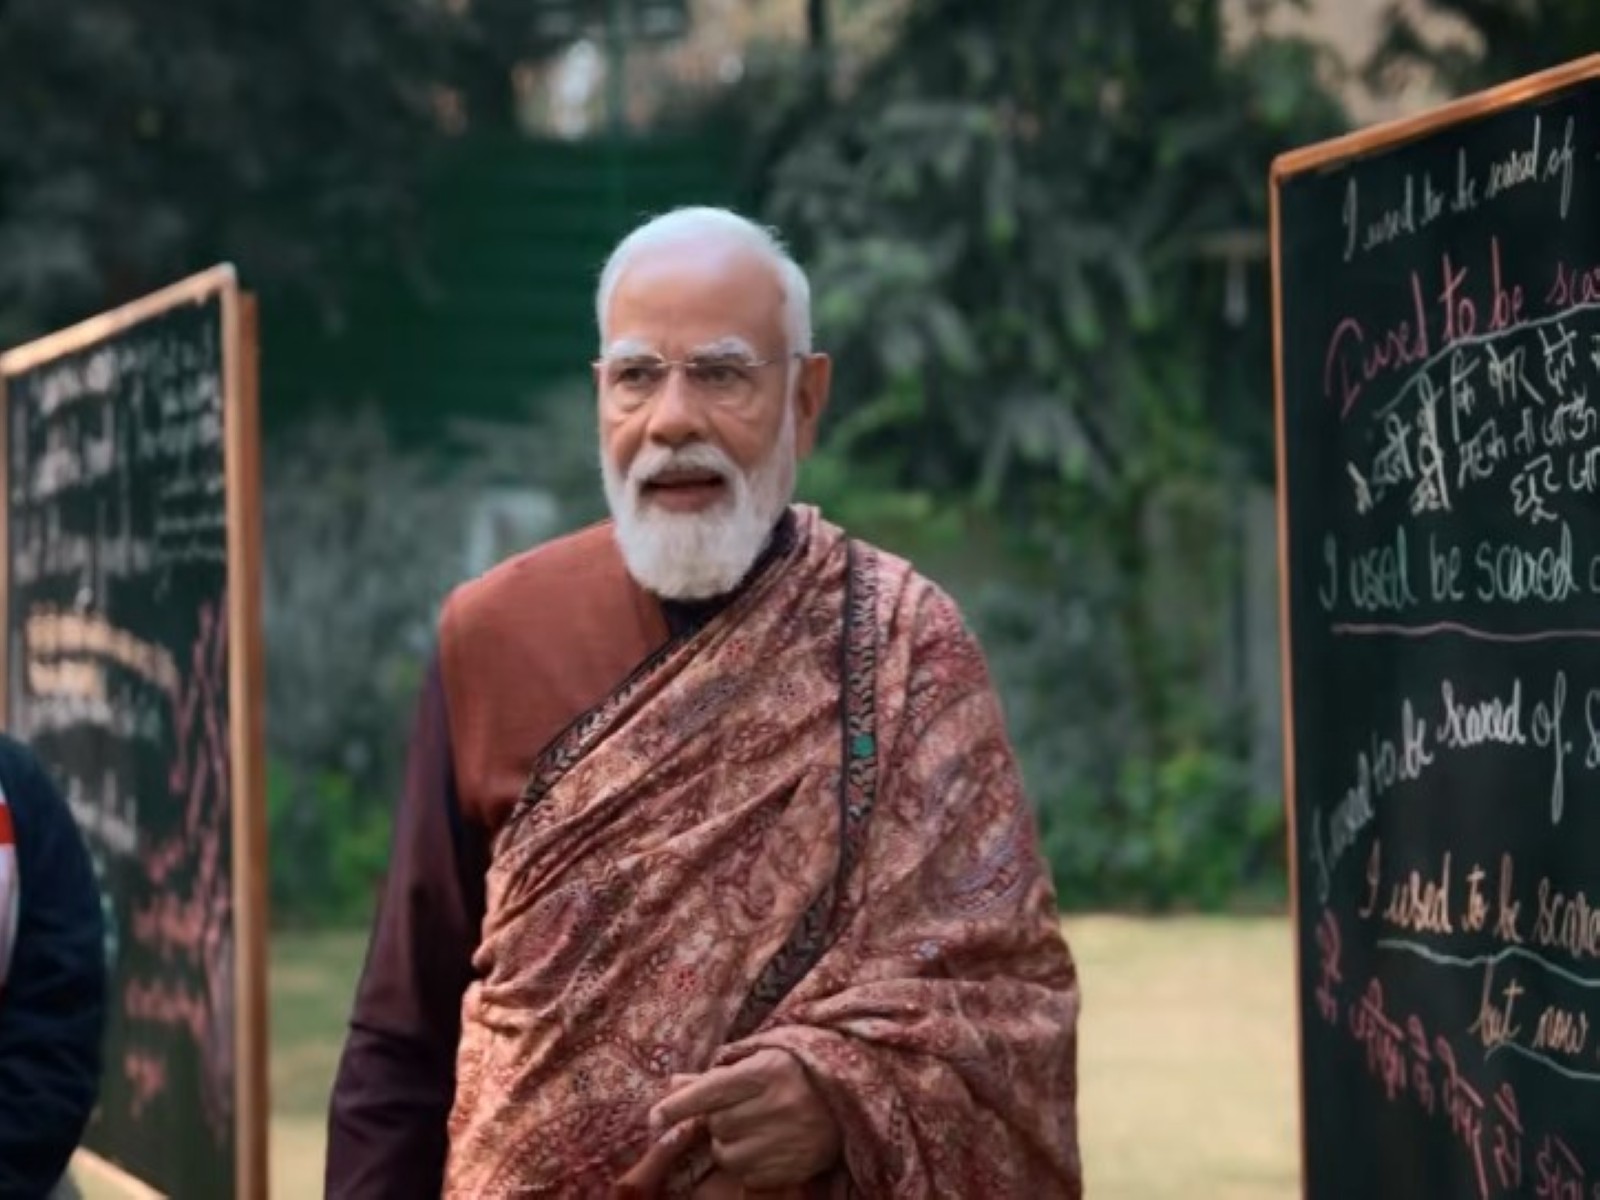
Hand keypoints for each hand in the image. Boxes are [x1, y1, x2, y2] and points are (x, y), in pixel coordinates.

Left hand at [648, 1049, 841, 1189]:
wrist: (851, 1096)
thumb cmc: (798, 1070)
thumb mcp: (761, 1057)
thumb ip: (717, 1072)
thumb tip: (672, 1084)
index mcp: (768, 1071)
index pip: (711, 1091)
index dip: (679, 1105)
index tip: (655, 1117)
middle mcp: (778, 1106)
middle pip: (717, 1125)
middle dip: (717, 1120)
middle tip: (737, 1110)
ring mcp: (787, 1140)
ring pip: (728, 1154)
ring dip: (730, 1145)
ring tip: (754, 1129)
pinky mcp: (793, 1168)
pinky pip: (747, 1175)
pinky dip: (747, 1164)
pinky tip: (766, 1147)